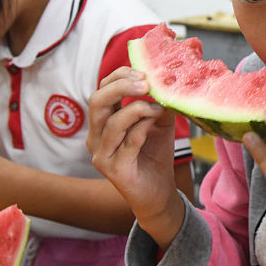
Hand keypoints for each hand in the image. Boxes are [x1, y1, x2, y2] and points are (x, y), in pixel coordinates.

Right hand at [87, 67, 184, 244]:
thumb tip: (169, 80)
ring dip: (138, 108)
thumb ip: (157, 102)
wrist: (158, 194)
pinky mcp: (115, 170)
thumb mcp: (158, 122)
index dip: (119, 76)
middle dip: (121, 87)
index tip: (143, 72)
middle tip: (146, 83)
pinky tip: (155, 122)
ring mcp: (102, 155)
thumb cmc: (154, 156)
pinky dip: (143, 127)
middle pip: (97, 101)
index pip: (101, 90)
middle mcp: (96, 137)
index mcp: (102, 122)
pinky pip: (128, 142)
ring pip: (112, 122)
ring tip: (158, 107)